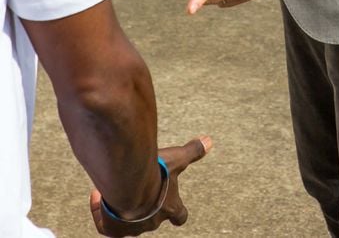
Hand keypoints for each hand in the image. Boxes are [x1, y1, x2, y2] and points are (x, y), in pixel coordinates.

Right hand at [89, 136, 211, 235]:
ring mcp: (133, 228)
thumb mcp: (177, 158)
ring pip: (129, 224)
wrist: (130, 184)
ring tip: (113, 191)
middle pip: (152, 220)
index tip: (173, 205)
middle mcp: (153, 221)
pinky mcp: (113, 229)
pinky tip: (97, 195)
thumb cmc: (157, 173)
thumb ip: (193, 151)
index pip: (180, 216)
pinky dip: (100, 211)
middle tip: (137, 188)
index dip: (177, 212)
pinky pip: (105, 225)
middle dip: (145, 206)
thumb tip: (209, 140)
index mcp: (170, 208)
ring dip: (123, 208)